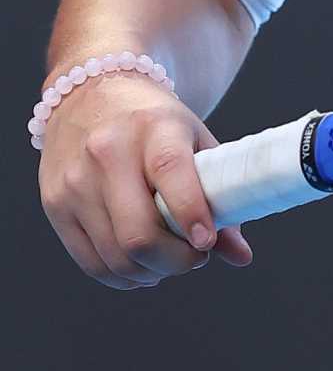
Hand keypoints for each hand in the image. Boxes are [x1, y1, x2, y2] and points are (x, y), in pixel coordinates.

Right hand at [37, 73, 254, 289]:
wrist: (90, 95)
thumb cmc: (152, 123)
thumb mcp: (193, 142)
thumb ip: (219, 196)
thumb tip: (239, 255)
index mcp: (153, 126)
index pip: (170, 171)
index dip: (191, 213)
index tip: (207, 242)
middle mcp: (107, 151)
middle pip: (139, 233)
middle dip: (177, 260)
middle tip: (196, 256)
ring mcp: (75, 180)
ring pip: (116, 257)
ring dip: (152, 272)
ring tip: (170, 258)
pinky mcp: (55, 204)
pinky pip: (91, 263)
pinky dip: (123, 276)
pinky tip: (141, 264)